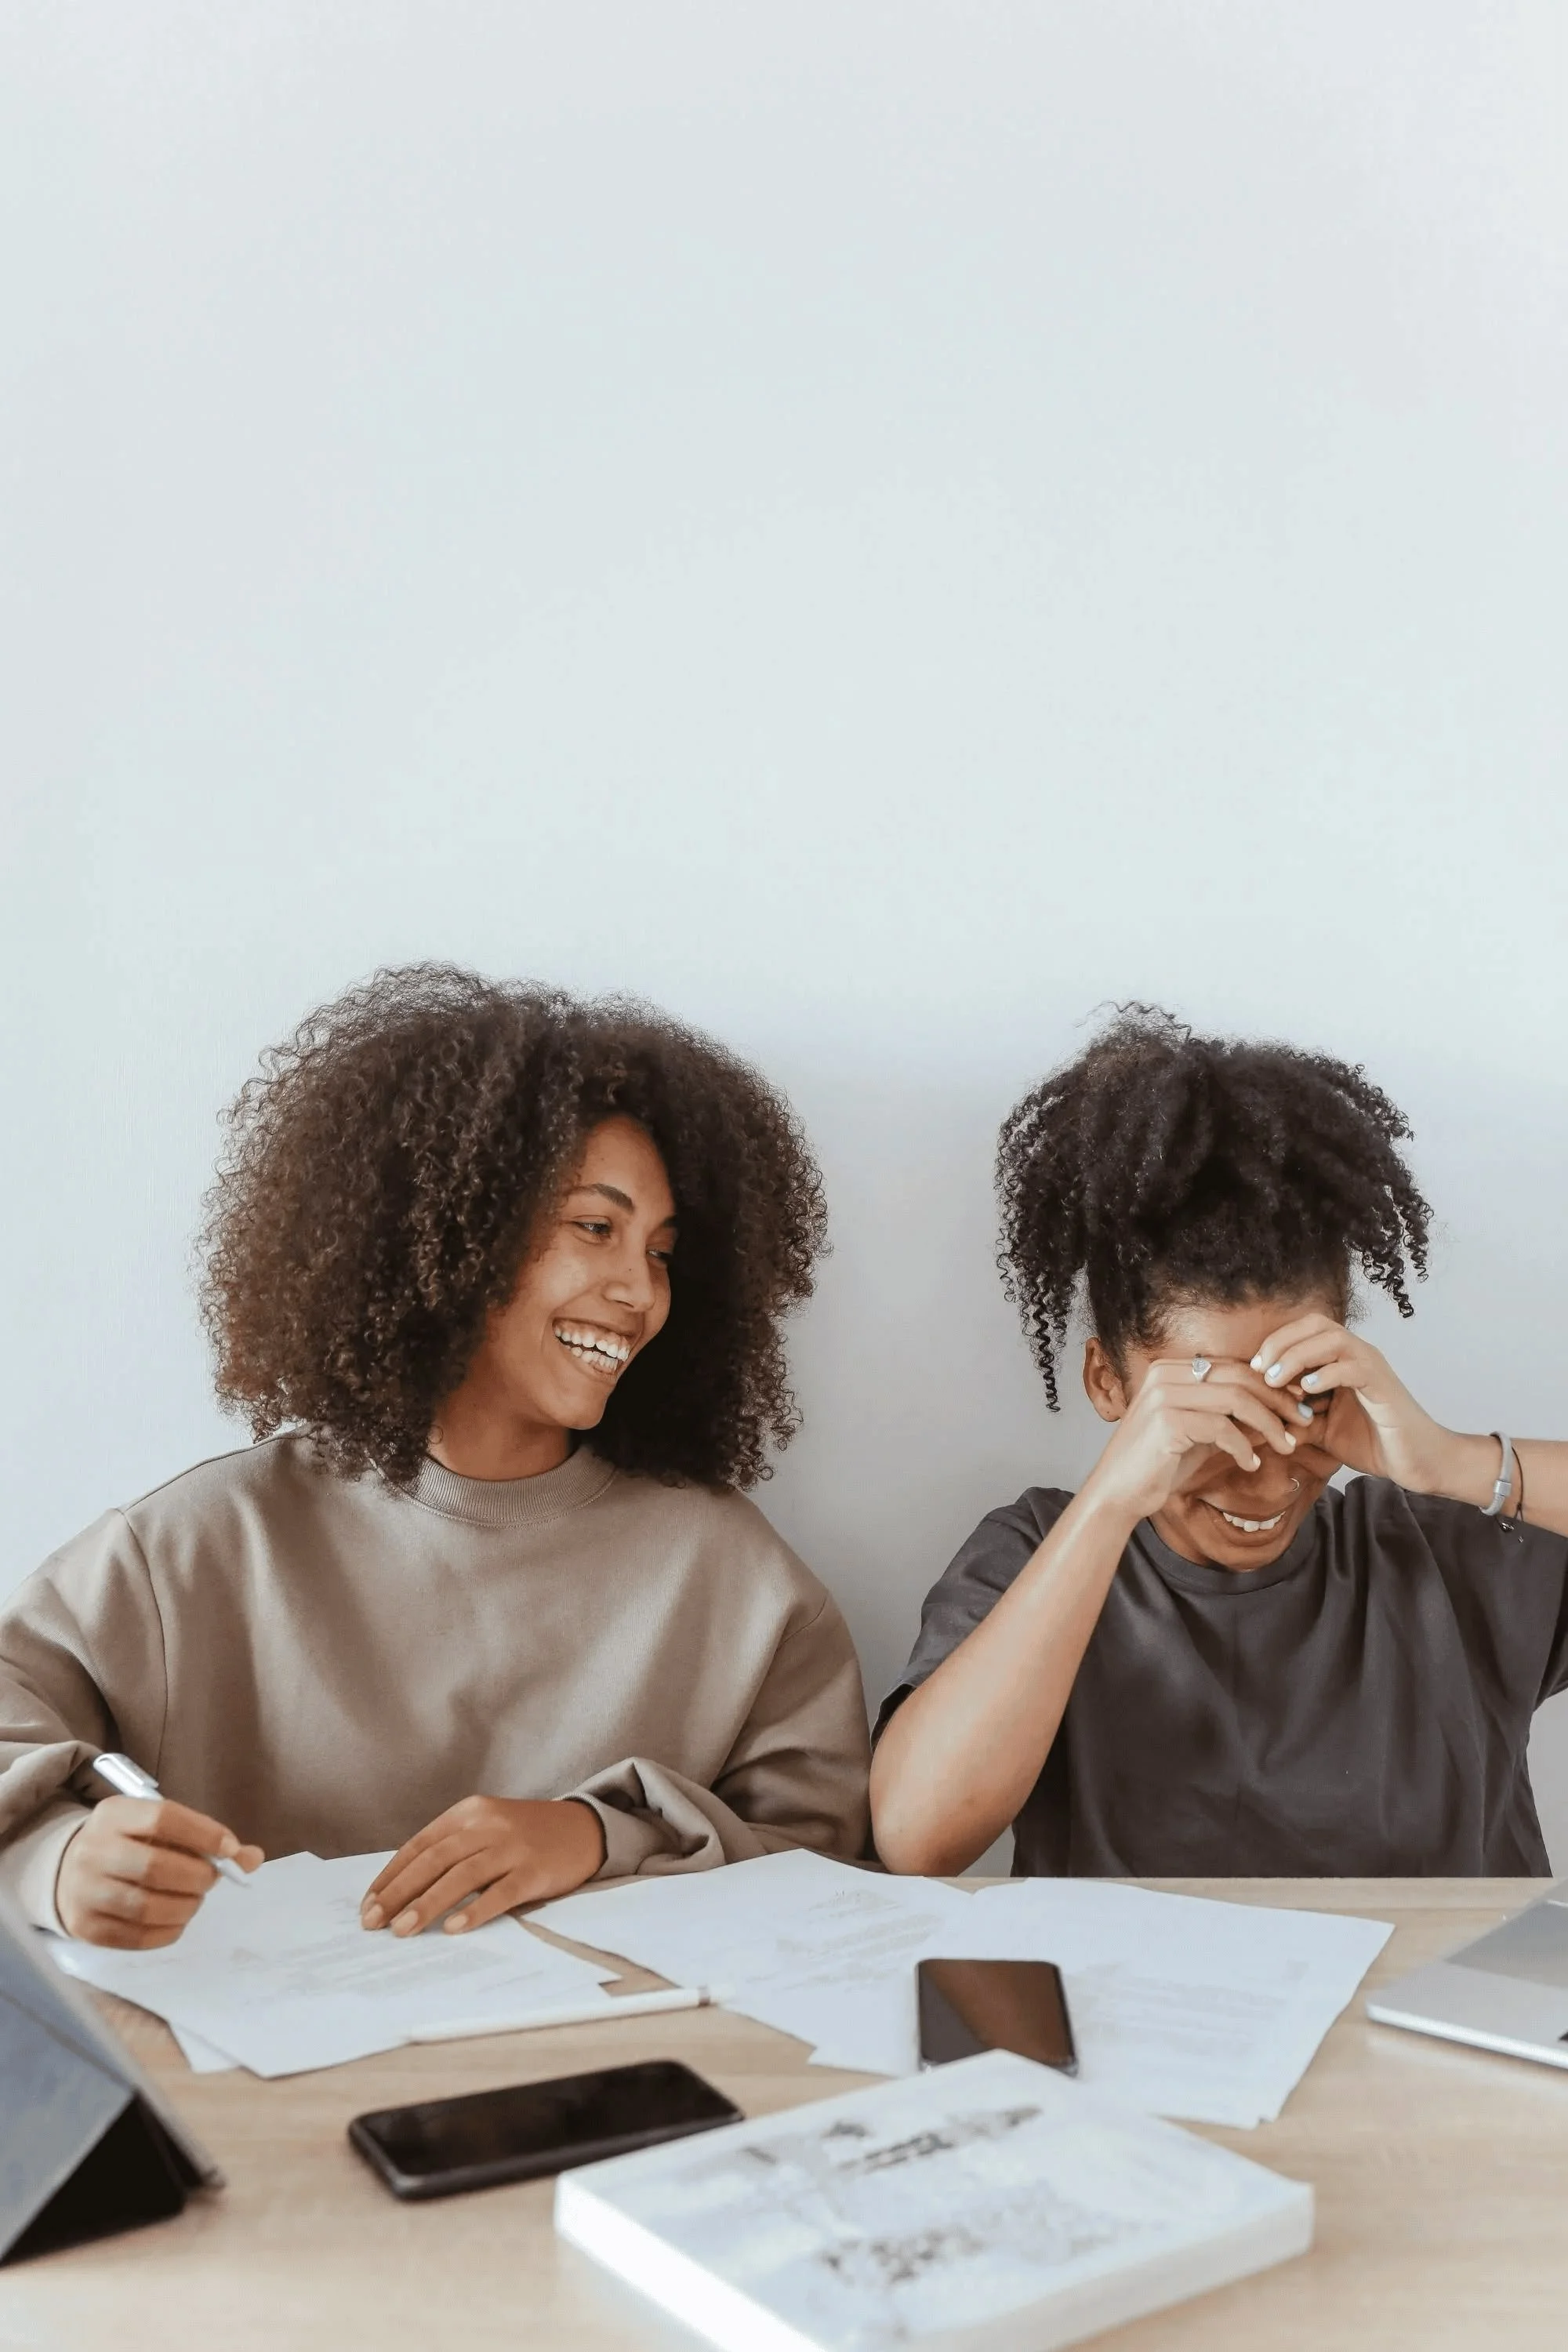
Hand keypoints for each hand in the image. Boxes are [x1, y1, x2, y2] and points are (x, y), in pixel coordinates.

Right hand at [55, 1797, 262, 1948]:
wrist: (69, 1870)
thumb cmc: (129, 1843)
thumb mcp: (159, 1827)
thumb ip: (205, 1838)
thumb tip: (253, 1858)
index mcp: (114, 1814)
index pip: (164, 1818)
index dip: (204, 1834)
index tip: (231, 1848)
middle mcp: (93, 1850)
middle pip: (156, 1867)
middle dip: (198, 1877)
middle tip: (212, 1879)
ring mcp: (84, 1891)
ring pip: (147, 1907)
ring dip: (186, 1906)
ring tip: (193, 1899)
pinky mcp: (85, 1927)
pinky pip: (136, 1937)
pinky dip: (168, 1931)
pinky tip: (175, 1920)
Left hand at [360, 1796, 606, 1936]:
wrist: (584, 1828)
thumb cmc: (525, 1836)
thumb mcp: (486, 1829)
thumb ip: (453, 1850)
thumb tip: (404, 1892)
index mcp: (469, 1812)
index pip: (419, 1845)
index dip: (391, 1876)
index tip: (368, 1904)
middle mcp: (487, 1824)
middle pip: (435, 1860)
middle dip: (399, 1893)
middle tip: (374, 1922)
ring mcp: (512, 1846)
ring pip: (462, 1876)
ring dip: (427, 1904)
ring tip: (403, 1930)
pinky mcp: (535, 1869)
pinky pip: (501, 1892)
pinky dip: (476, 1910)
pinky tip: (454, 1928)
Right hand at [1085, 1357, 1304, 1525]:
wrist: (1118, 1492)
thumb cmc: (1158, 1463)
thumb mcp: (1198, 1433)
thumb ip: (1228, 1417)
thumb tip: (1276, 1412)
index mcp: (1171, 1370)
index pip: (1233, 1366)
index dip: (1270, 1384)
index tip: (1296, 1403)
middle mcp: (1165, 1375)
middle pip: (1239, 1377)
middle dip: (1278, 1399)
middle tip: (1302, 1420)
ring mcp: (1164, 1396)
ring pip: (1235, 1399)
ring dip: (1269, 1423)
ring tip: (1287, 1445)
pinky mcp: (1167, 1421)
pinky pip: (1221, 1428)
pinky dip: (1243, 1447)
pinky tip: (1251, 1464)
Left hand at [1249, 1312, 1444, 1487]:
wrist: (1416, 1461)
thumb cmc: (1373, 1441)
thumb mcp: (1321, 1430)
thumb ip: (1293, 1419)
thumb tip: (1257, 1419)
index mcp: (1342, 1360)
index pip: (1305, 1329)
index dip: (1276, 1342)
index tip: (1254, 1368)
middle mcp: (1358, 1354)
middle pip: (1316, 1324)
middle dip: (1281, 1342)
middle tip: (1260, 1369)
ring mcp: (1372, 1367)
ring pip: (1332, 1340)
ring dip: (1297, 1356)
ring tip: (1277, 1380)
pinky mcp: (1383, 1385)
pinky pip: (1352, 1367)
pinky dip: (1325, 1375)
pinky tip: (1307, 1391)